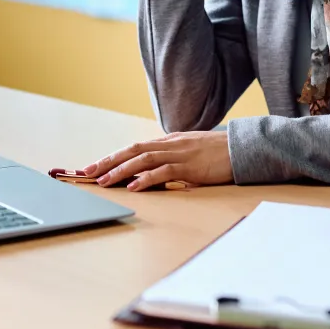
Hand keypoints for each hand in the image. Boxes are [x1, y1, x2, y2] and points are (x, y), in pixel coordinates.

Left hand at [79, 131, 233, 191]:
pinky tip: (133, 186)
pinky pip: (163, 171)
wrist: (242, 148)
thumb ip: (173, 159)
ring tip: (103, 181)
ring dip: (120, 170)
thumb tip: (155, 173)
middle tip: (86, 173)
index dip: (113, 156)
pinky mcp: (190, 166)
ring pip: (143, 159)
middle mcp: (170, 144)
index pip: (135, 148)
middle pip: (132, 150)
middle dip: (108, 162)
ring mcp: (179, 154)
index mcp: (169, 142)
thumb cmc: (218, 154)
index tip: (95, 167)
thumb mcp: (191, 152)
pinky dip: (146, 179)